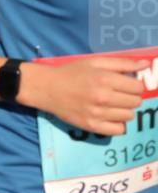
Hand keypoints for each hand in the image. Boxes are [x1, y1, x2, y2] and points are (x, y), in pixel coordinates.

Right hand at [25, 57, 147, 135]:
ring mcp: (97, 113)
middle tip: (117, 94)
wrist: (46, 88)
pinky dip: (117, 124)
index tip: (125, 85)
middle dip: (130, 97)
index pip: (138, 87)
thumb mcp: (95, 62)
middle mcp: (103, 97)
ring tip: (111, 105)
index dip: (134, 85)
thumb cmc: (71, 72)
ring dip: (123, 110)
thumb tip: (146, 65)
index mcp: (106, 79)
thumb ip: (122, 63)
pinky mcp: (91, 126)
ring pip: (129, 116)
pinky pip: (118, 130)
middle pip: (136, 102)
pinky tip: (108, 116)